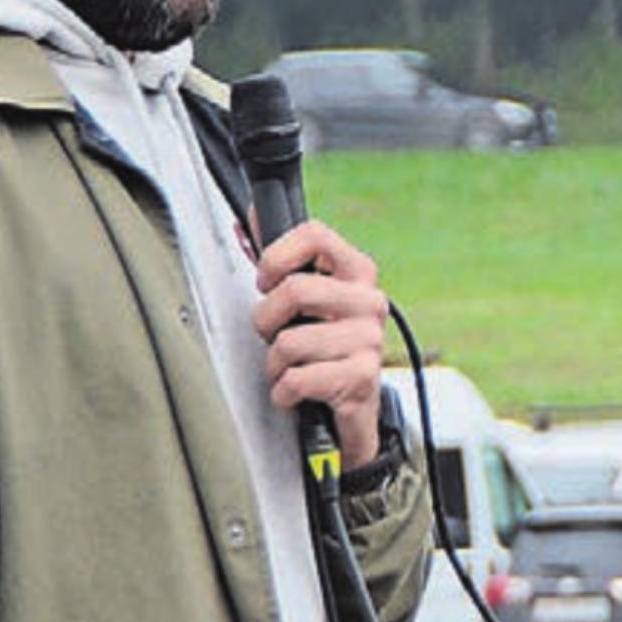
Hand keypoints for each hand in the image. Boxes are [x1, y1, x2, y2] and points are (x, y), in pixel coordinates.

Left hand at [252, 220, 389, 469]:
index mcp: (356, 271)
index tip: (266, 281)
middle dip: (266, 320)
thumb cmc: (323, 347)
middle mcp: (369, 301)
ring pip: (288, 342)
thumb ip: (281, 261)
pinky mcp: (361, 380)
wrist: (353, 407)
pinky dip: (283, 392)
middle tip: (273, 335)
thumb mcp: (306, 301)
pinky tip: (296, 391)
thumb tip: (252, 214)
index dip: (276, 256)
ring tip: (288, 367)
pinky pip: (296, 380)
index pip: (314, 234)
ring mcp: (368, 341)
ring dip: (274, 364)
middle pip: (294, 290)